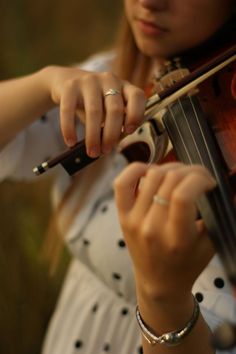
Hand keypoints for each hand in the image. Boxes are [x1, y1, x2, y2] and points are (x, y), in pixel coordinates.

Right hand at [43, 66, 145, 156]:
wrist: (66, 81)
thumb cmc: (94, 102)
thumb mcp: (109, 109)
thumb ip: (116, 123)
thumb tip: (113, 145)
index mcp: (124, 86)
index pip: (137, 96)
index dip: (136, 115)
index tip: (129, 132)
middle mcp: (109, 80)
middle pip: (115, 109)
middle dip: (111, 134)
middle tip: (106, 151)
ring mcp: (89, 81)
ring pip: (94, 111)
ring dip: (93, 136)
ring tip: (92, 152)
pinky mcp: (70, 86)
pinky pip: (69, 110)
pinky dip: (70, 129)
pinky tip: (71, 142)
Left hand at [114, 162, 215, 300]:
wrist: (158, 284)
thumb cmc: (187, 265)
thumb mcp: (210, 244)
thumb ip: (216, 215)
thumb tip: (222, 182)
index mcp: (176, 238)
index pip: (183, 195)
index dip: (200, 178)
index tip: (209, 182)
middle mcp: (152, 227)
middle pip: (169, 180)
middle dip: (190, 170)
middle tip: (198, 177)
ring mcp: (134, 220)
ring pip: (151, 175)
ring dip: (170, 168)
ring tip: (179, 176)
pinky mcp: (122, 216)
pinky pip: (121, 183)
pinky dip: (135, 169)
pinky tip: (150, 170)